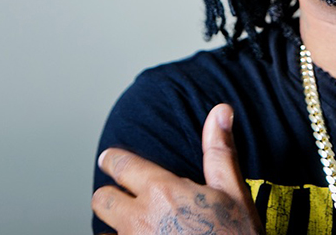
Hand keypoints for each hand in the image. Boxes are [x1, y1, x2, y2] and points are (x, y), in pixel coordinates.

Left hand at [92, 104, 261, 233]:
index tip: (109, 158)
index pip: (120, 165)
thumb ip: (219, 152)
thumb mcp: (233, 193)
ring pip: (104, 230)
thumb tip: (220, 111)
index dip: (112, 159)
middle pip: (101, 198)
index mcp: (163, 192)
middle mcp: (140, 219)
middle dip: (112, 194)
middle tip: (124, 194)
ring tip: (134, 224)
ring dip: (116, 225)